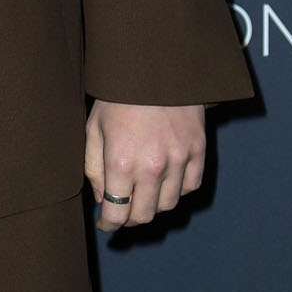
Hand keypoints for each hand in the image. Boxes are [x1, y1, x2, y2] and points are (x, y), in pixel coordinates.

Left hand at [84, 100, 205, 232]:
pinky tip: (165, 181)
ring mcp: (179, 161)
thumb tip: (103, 198)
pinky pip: (190, 187)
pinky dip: (177, 191)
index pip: (117, 213)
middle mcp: (152, 167)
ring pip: (168, 205)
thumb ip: (93, 166)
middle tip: (122, 211)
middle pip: (144, 215)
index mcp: (122, 162)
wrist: (154, 66)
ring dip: (153, 205)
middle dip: (129, 218)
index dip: (109, 224)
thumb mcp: (94, 126)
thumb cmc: (118, 94)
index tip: (105, 223)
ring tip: (142, 193)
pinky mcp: (198, 152)